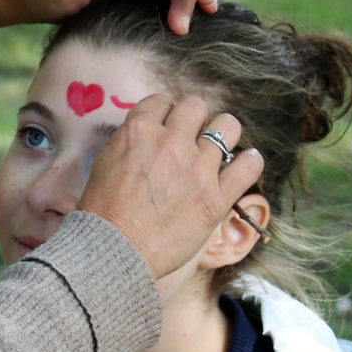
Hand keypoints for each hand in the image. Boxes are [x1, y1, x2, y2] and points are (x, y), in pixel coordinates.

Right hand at [77, 95, 263, 278]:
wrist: (114, 250)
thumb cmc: (103, 210)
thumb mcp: (105, 161)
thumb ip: (130, 140)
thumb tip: (148, 132)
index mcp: (139, 131)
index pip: (162, 101)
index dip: (165, 114)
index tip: (166, 128)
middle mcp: (170, 142)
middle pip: (196, 106)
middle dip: (194, 119)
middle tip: (191, 138)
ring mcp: (197, 168)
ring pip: (228, 127)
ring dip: (224, 134)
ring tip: (219, 148)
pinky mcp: (216, 197)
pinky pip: (249, 166)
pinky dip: (249, 162)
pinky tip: (243, 166)